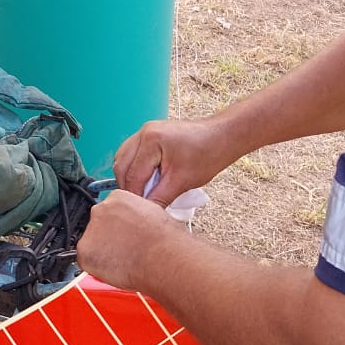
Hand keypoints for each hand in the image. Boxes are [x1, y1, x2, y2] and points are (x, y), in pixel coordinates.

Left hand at [76, 189, 186, 290]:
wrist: (164, 258)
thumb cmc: (167, 241)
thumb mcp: (154, 215)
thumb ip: (136, 217)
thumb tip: (135, 227)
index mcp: (118, 197)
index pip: (110, 211)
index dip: (117, 228)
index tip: (124, 237)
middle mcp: (101, 210)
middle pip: (98, 226)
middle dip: (107, 239)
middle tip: (124, 251)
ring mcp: (91, 230)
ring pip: (91, 244)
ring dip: (103, 253)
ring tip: (124, 261)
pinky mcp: (85, 251)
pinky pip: (87, 261)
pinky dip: (98, 268)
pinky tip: (117, 268)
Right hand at [113, 116, 229, 205]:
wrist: (222, 137)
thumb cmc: (208, 154)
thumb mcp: (182, 181)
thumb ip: (159, 198)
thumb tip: (144, 214)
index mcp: (150, 140)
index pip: (132, 175)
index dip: (135, 197)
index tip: (139, 212)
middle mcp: (143, 132)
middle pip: (122, 166)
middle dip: (129, 187)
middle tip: (139, 205)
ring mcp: (145, 131)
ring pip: (124, 159)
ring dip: (130, 178)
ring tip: (144, 193)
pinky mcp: (150, 135)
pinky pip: (133, 154)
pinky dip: (135, 169)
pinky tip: (147, 181)